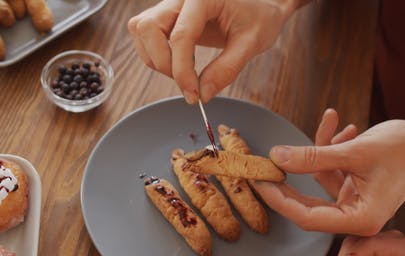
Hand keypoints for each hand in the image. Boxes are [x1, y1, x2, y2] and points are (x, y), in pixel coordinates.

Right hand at [128, 0, 300, 103]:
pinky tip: (182, 64)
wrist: (262, 4)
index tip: (193, 96)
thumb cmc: (261, 16)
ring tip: (186, 73)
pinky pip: (147, 33)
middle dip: (163, 62)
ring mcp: (172, 4)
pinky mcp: (170, 15)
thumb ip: (227, 69)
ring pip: (141, 29)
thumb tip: (203, 95)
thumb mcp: (253, 42)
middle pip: (147, 27)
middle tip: (187, 83)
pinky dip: (156, 54)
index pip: (181, 35)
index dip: (182, 70)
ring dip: (156, 58)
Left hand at [253, 109, 404, 234]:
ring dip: (317, 153)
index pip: (307, 217)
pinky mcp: (355, 186)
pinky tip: (339, 123)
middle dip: (288, 179)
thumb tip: (277, 157)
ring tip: (328, 124)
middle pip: (307, 203)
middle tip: (265, 162)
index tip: (259, 182)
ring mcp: (354, 201)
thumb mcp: (354, 152)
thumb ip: (313, 156)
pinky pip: (332, 169)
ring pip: (319, 181)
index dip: (279, 200)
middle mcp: (355, 216)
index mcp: (360, 219)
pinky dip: (331, 148)